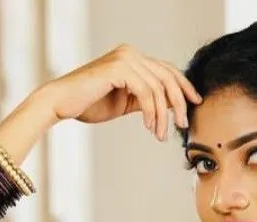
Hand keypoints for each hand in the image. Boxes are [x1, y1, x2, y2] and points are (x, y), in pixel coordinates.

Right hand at [45, 44, 201, 139]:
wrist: (62, 103)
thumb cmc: (89, 103)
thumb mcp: (124, 102)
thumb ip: (145, 99)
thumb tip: (167, 106)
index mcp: (133, 58)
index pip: (166, 70)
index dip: (184, 86)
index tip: (195, 104)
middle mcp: (130, 53)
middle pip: (167, 76)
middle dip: (179, 103)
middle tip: (182, 125)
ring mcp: (125, 58)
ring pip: (158, 87)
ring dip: (162, 115)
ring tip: (160, 134)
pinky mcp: (118, 68)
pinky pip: (145, 92)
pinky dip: (151, 112)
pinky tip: (149, 126)